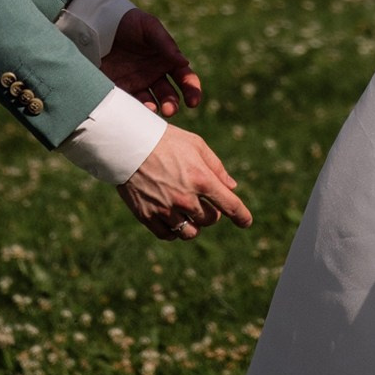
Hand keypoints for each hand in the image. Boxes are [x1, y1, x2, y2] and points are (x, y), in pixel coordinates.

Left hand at [102, 5, 200, 116]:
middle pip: (169, 95)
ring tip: (151, 109)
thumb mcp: (149, 26)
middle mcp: (153, 75)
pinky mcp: (118, 89)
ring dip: (153, 109)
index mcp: (166, 60)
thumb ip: (165, 44)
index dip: (192, 90)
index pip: (184, 78)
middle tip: (170, 109)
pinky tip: (133, 108)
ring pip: (150, 103)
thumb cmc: (127, 21)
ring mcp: (136, 83)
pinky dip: (133, 109)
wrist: (97, 23)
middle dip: (172, 104)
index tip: (193, 101)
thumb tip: (184, 62)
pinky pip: (128, 103)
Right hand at [121, 124, 250, 242]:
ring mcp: (165, 209)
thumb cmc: (165, 140)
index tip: (246, 222)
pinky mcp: (147, 216)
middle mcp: (185, 198)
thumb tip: (232, 188)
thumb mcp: (196, 145)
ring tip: (188, 213)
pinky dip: (174, 231)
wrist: (128, 143)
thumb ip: (217, 167)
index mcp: (201, 179)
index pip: (230, 206)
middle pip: (210, 220)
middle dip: (211, 213)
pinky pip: (168, 235)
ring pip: (190, 232)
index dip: (242, 216)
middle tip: (203, 202)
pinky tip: (173, 219)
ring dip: (194, 225)